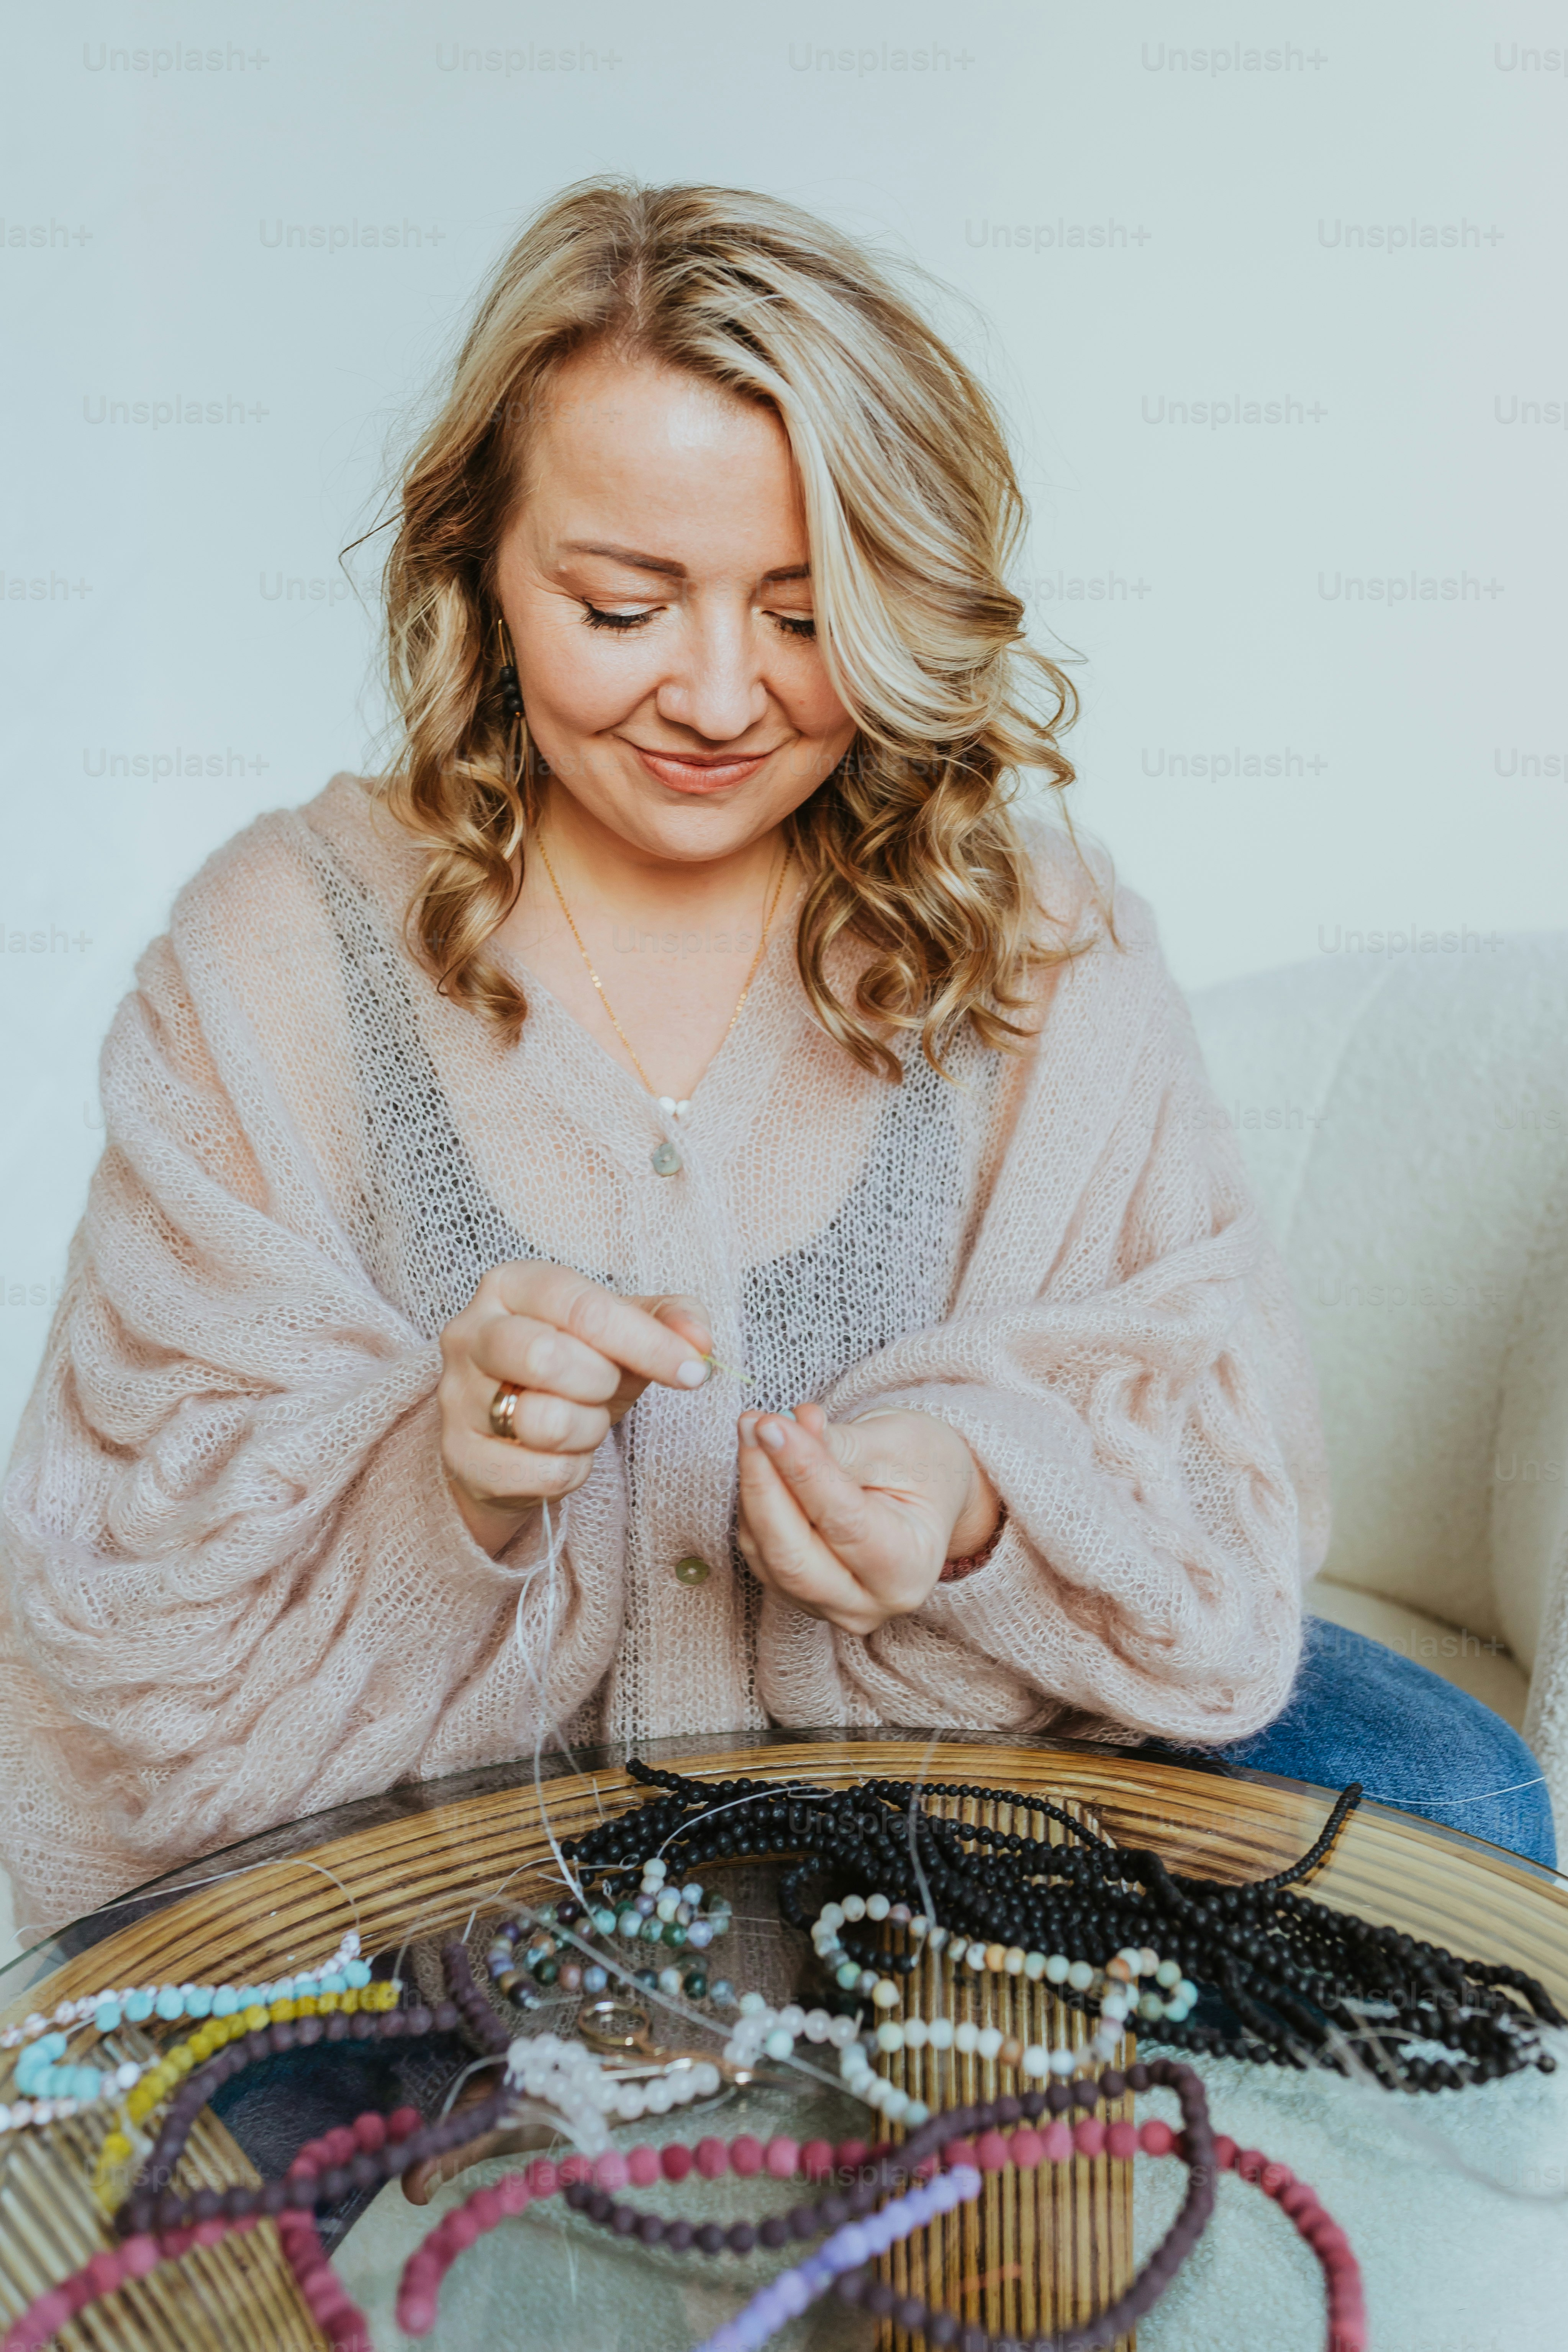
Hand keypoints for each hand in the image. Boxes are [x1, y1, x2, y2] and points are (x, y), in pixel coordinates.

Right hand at [439, 1263, 710, 1555]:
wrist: (515, 1434)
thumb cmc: (574, 1368)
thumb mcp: (624, 1333)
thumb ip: (671, 1320)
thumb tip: (699, 1341)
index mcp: (510, 1284)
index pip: (583, 1307)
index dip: (647, 1342)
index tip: (692, 1371)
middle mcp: (469, 1333)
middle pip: (547, 1357)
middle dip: (601, 1384)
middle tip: (606, 1389)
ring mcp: (455, 1397)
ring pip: (543, 1421)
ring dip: (586, 1430)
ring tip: (580, 1420)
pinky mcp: (458, 1456)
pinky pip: (541, 1473)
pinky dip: (570, 1472)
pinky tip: (560, 1454)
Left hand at [734, 1404, 999, 1636]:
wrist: (925, 1493)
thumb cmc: (922, 1468)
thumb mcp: (898, 1446)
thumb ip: (841, 1446)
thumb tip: (781, 1431)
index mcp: (908, 1571)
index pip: (845, 1524)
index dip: (803, 1472)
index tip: (772, 1424)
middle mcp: (866, 1604)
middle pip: (793, 1557)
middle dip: (764, 1485)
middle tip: (752, 1424)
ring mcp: (826, 1603)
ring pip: (767, 1552)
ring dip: (753, 1486)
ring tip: (755, 1426)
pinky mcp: (793, 1590)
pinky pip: (758, 1547)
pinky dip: (753, 1498)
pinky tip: (761, 1454)